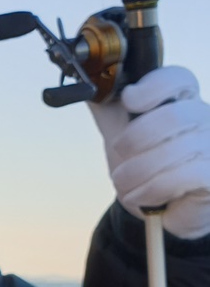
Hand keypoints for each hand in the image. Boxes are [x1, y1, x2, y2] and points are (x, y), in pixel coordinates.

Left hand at [95, 61, 209, 242]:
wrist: (165, 207)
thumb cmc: (148, 163)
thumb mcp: (123, 129)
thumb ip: (109, 105)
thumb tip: (89, 85)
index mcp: (184, 99)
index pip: (178, 79)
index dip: (153, 86)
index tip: (128, 99)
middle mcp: (203, 118)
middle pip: (173, 116)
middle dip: (137, 137)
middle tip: (118, 150)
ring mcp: (209, 147)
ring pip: (173, 151)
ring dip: (137, 171)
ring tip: (123, 182)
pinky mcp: (209, 176)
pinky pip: (178, 178)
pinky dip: (150, 189)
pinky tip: (139, 195)